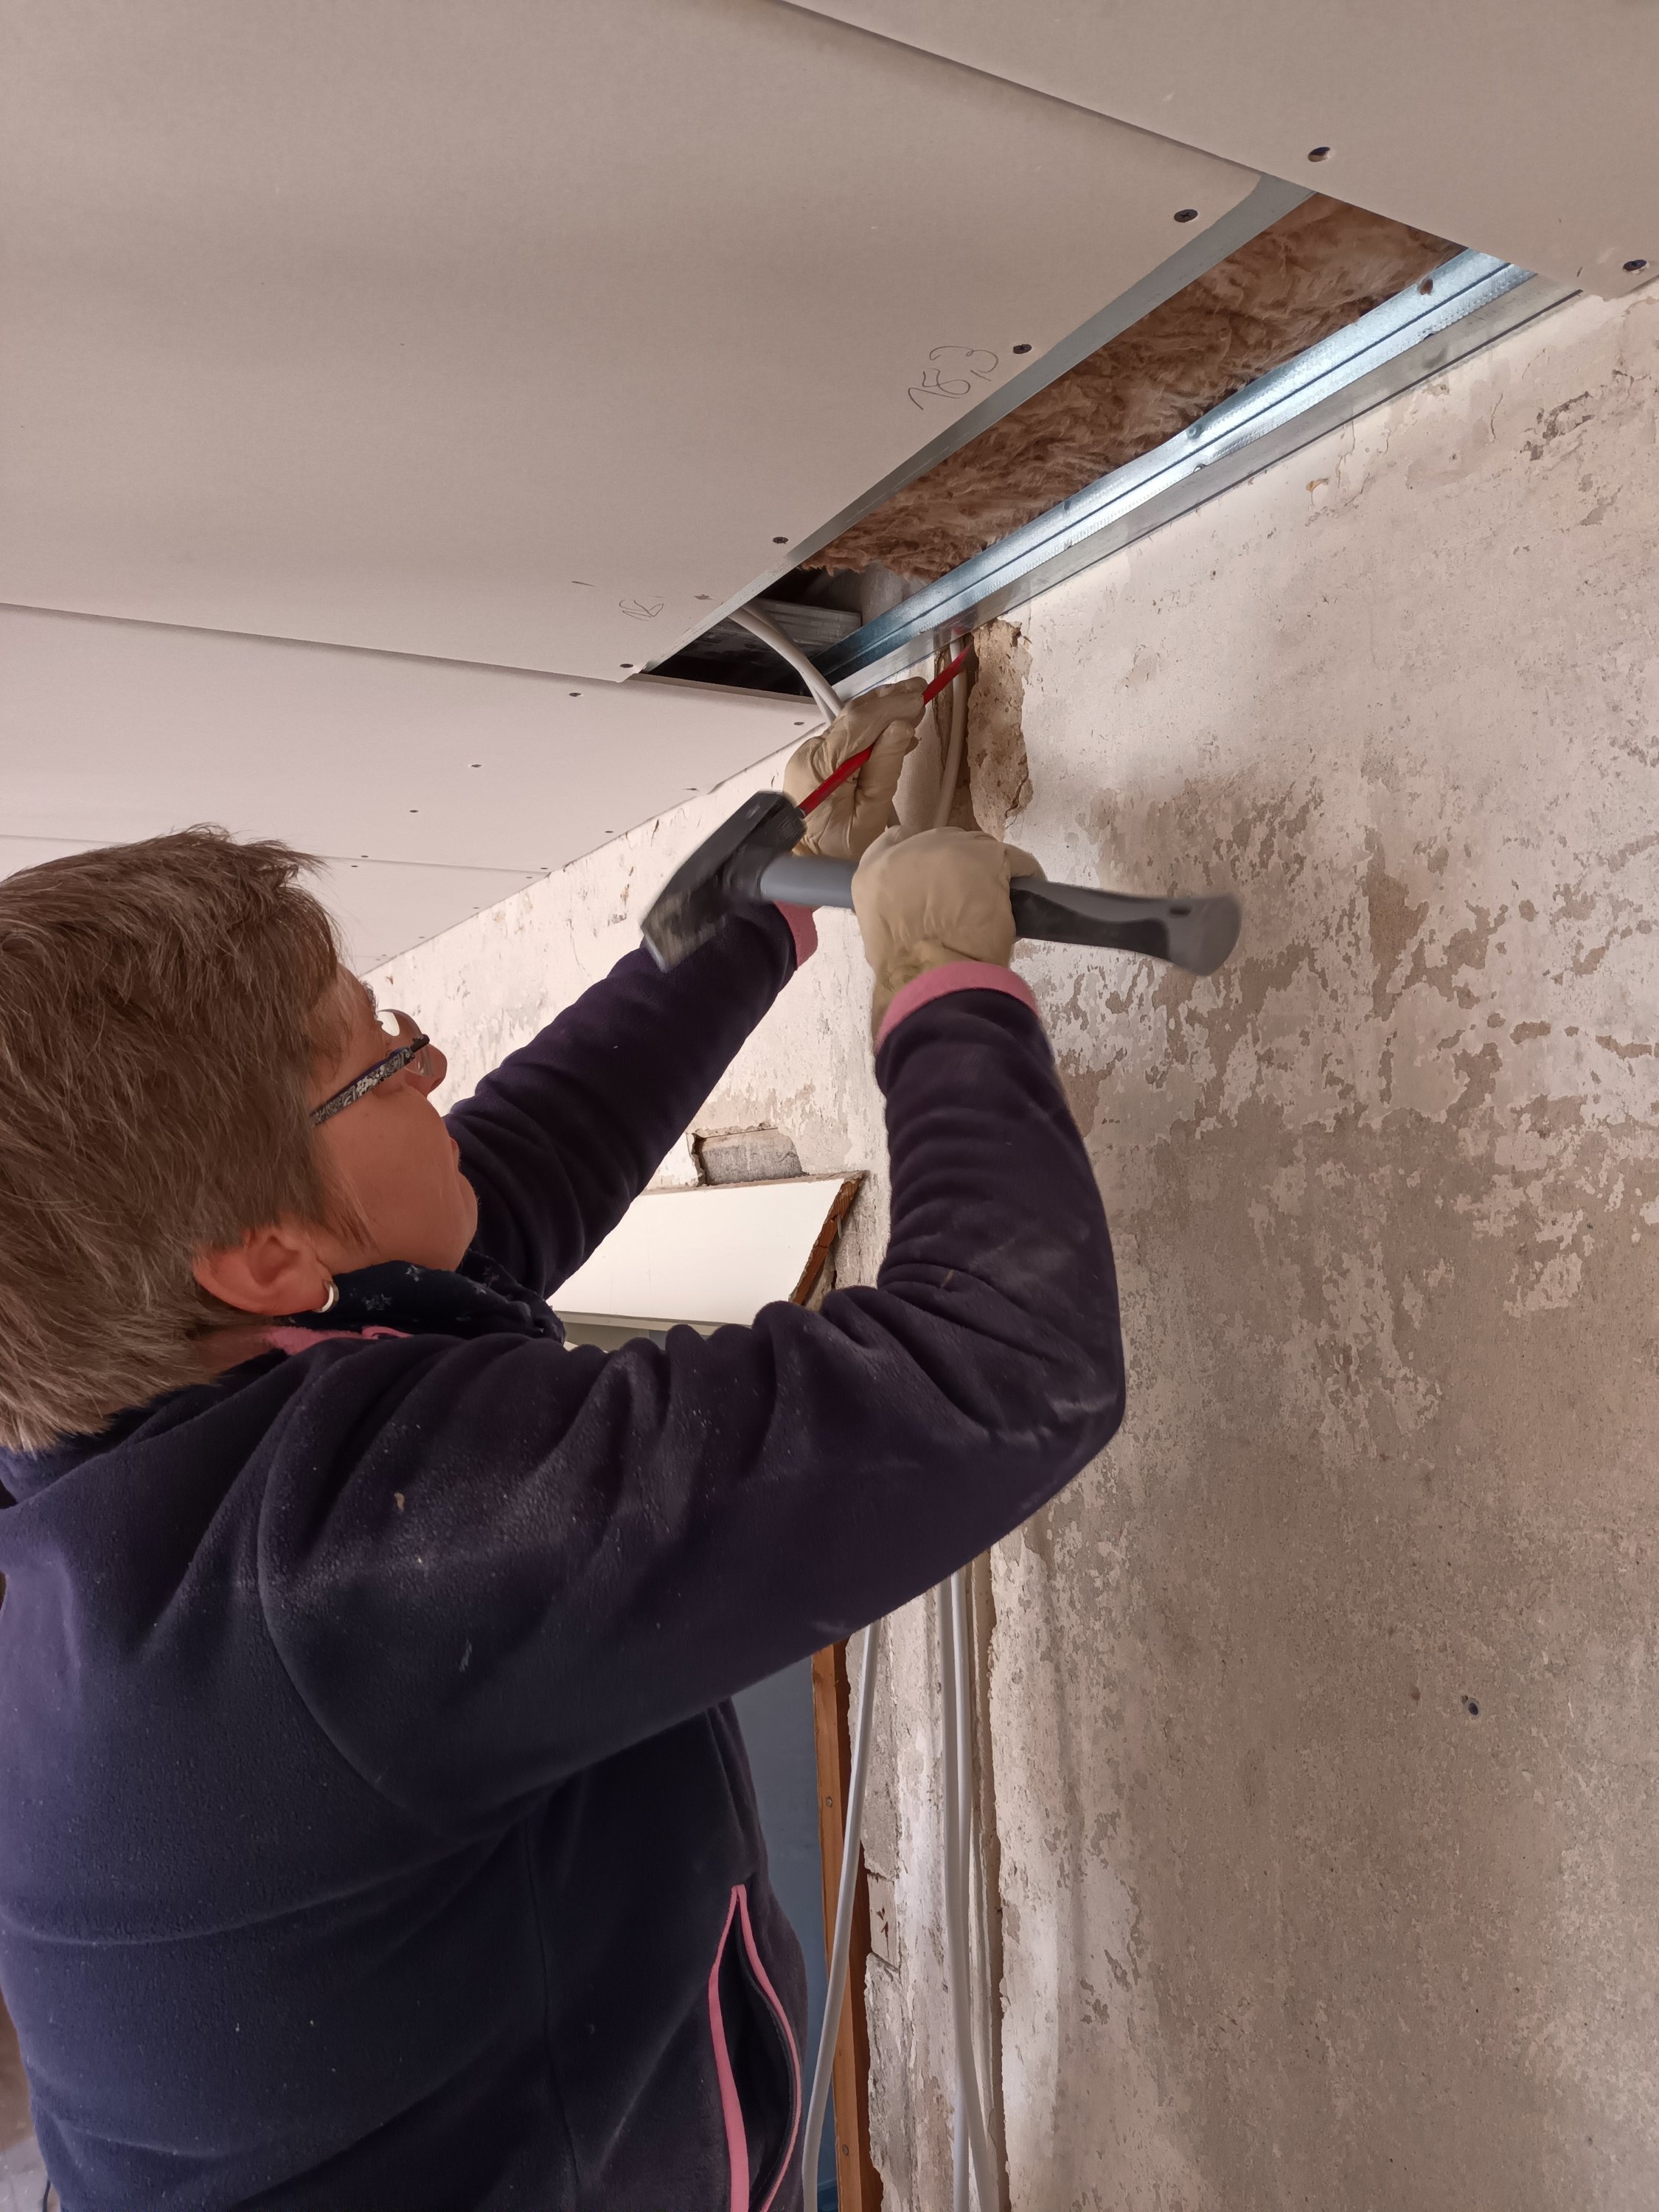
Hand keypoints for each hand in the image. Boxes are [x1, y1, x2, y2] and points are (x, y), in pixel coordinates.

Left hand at [782, 680, 927, 862]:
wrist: (804, 867)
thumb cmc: (836, 852)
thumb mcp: (869, 817)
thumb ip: (884, 772)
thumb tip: (900, 729)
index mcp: (821, 767)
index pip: (858, 723)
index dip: (891, 706)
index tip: (920, 697)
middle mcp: (811, 754)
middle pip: (852, 716)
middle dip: (889, 700)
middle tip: (922, 689)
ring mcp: (811, 756)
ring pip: (851, 724)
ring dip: (883, 711)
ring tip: (914, 704)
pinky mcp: (817, 762)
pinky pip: (847, 738)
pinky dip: (873, 729)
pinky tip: (897, 730)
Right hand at [851, 827, 1042, 1031]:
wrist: (926, 975)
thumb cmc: (903, 970)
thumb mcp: (879, 934)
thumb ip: (893, 906)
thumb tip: (918, 908)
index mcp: (873, 870)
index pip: (897, 843)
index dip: (921, 861)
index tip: (934, 879)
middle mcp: (908, 849)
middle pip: (943, 844)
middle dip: (957, 867)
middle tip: (966, 900)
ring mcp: (948, 849)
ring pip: (980, 850)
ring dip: (988, 873)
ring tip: (994, 903)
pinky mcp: (986, 857)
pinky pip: (1016, 861)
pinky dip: (1025, 877)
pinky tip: (1025, 898)